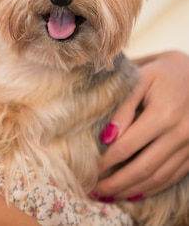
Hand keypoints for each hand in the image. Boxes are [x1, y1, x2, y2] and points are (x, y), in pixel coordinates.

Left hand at [94, 50, 188, 200]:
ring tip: (109, 195)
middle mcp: (180, 133)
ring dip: (133, 190)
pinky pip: (173, 176)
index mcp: (164, 114)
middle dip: (116, 183)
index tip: (89, 170)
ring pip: (159, 177)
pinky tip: (134, 192)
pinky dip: (153, 187)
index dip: (106, 162)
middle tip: (94, 191)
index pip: (127, 147)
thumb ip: (123, 107)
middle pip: (143, 168)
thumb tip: (106, 137)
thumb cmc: (163, 73)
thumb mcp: (141, 80)